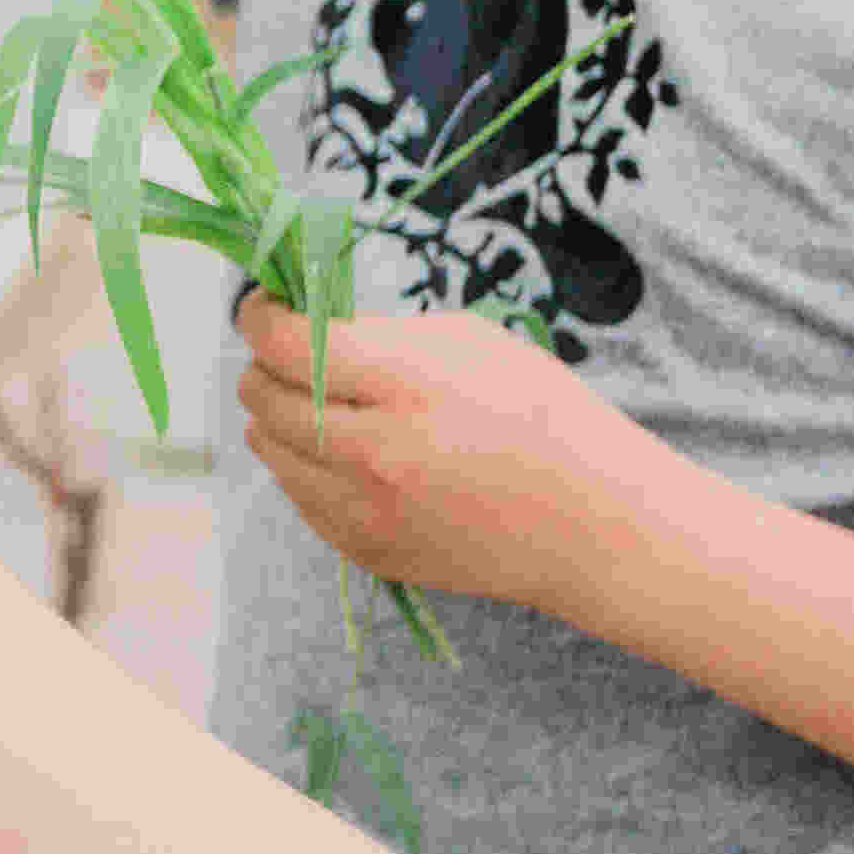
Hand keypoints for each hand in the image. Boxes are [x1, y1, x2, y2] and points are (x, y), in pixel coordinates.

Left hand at [236, 302, 679, 618]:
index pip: (285, 344)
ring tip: (315, 400)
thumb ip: (387, 332)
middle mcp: (373, 451)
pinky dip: (304, 466)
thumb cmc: (544, 415)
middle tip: (291, 351)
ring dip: (278, 416)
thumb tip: (319, 324)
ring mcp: (366, 509)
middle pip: (263, 396)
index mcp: (404, 383)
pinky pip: (300, 497)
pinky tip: (339, 450)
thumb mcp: (474, 342)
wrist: (592, 525)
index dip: (260, 315)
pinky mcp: (368, 550)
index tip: (265, 303)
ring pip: (271, 449)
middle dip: (266, 363)